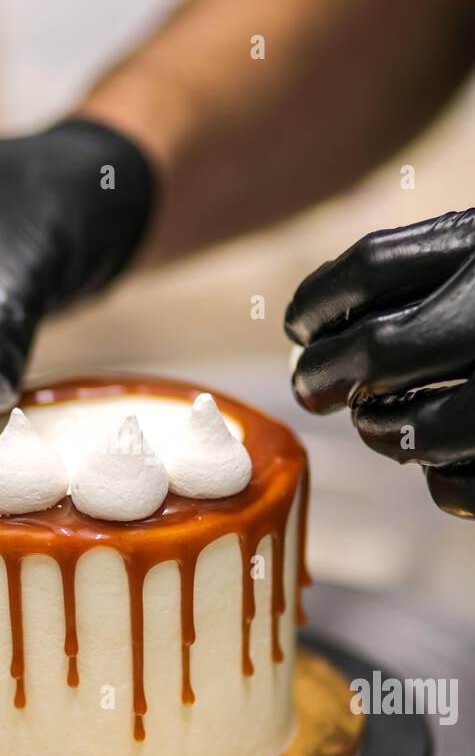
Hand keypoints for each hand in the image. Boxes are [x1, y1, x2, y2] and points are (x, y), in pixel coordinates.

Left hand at [285, 209, 474, 517]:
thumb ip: (435, 272)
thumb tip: (315, 336)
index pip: (370, 270)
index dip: (317, 303)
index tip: (297, 327)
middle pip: (377, 352)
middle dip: (325, 376)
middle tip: (309, 389)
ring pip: (417, 430)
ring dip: (384, 432)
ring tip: (382, 424)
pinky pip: (458, 486)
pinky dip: (441, 480)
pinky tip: (443, 461)